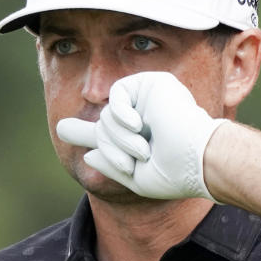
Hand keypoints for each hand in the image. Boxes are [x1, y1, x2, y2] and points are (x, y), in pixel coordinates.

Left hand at [56, 71, 226, 200]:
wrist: (197, 157)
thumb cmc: (173, 173)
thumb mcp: (136, 177)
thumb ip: (110, 165)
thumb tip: (87, 155)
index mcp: (139, 140)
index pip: (106, 134)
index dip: (83, 132)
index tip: (62, 129)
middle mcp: (142, 119)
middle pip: (102, 129)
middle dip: (109, 147)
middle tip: (131, 161)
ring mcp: (147, 100)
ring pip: (107, 115)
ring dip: (119, 137)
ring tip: (143, 149)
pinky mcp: (151, 83)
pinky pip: (116, 93)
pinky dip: (121, 113)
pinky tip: (138, 125)